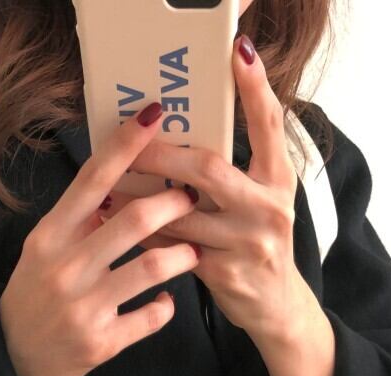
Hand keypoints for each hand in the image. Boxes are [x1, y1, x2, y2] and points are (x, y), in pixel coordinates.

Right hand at [0, 101, 199, 375]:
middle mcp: (65, 269)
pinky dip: (166, 306)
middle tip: (192, 198)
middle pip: (133, 221)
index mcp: (48, 237)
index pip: (91, 180)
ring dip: (182, 255)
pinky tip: (167, 299)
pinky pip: (151, 317)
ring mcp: (84, 308)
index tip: (154, 118)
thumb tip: (122, 180)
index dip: (126, 146)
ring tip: (193, 250)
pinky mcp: (102, 344)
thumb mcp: (43, 252)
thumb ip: (78, 221)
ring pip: (151, 269)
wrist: (8, 361)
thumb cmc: (32, 297)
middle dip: (173, 203)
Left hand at [109, 34, 309, 346]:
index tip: (239, 52)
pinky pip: (172, 246)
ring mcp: (248, 243)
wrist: (276, 308)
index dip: (255, 88)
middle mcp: (269, 208)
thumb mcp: (260, 199)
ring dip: (140, 196)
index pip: (269, 124)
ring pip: (180, 211)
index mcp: (279, 180)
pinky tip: (122, 224)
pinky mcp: (225, 273)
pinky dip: (145, 233)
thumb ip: (236, 170)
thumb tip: (185, 131)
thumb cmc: (257, 244)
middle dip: (162, 152)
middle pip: (207, 168)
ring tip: (111, 183)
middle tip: (132, 137)